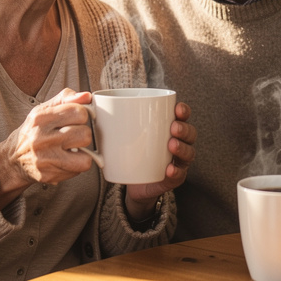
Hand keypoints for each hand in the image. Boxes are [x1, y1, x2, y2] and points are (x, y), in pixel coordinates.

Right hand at [0, 88, 95, 205]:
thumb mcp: (43, 110)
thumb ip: (65, 99)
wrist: (13, 159)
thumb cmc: (32, 132)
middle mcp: (41, 138)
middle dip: (83, 134)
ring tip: (72, 149)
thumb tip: (86, 96)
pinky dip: (76, 165)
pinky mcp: (49, 175)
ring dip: (83, 152)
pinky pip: (79, 170)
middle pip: (85, 134)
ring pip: (86, 156)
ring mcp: (45, 159)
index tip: (75, 120)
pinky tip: (66, 160)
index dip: (81, 116)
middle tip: (73, 136)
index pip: (79, 112)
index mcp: (40, 118)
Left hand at [124, 101, 195, 219]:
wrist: (133, 180)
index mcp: (169, 128)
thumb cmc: (131, 150)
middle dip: (184, 128)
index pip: (182, 116)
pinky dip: (176, 171)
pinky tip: (169, 169)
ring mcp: (178, 161)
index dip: (183, 111)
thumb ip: (114, 118)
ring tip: (171, 145)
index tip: (177, 108)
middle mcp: (179, 142)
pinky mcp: (173, 178)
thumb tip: (90, 100)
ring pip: (188, 152)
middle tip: (173, 127)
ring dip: (182, 147)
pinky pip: (180, 174)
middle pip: (190, 133)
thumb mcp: (125, 133)